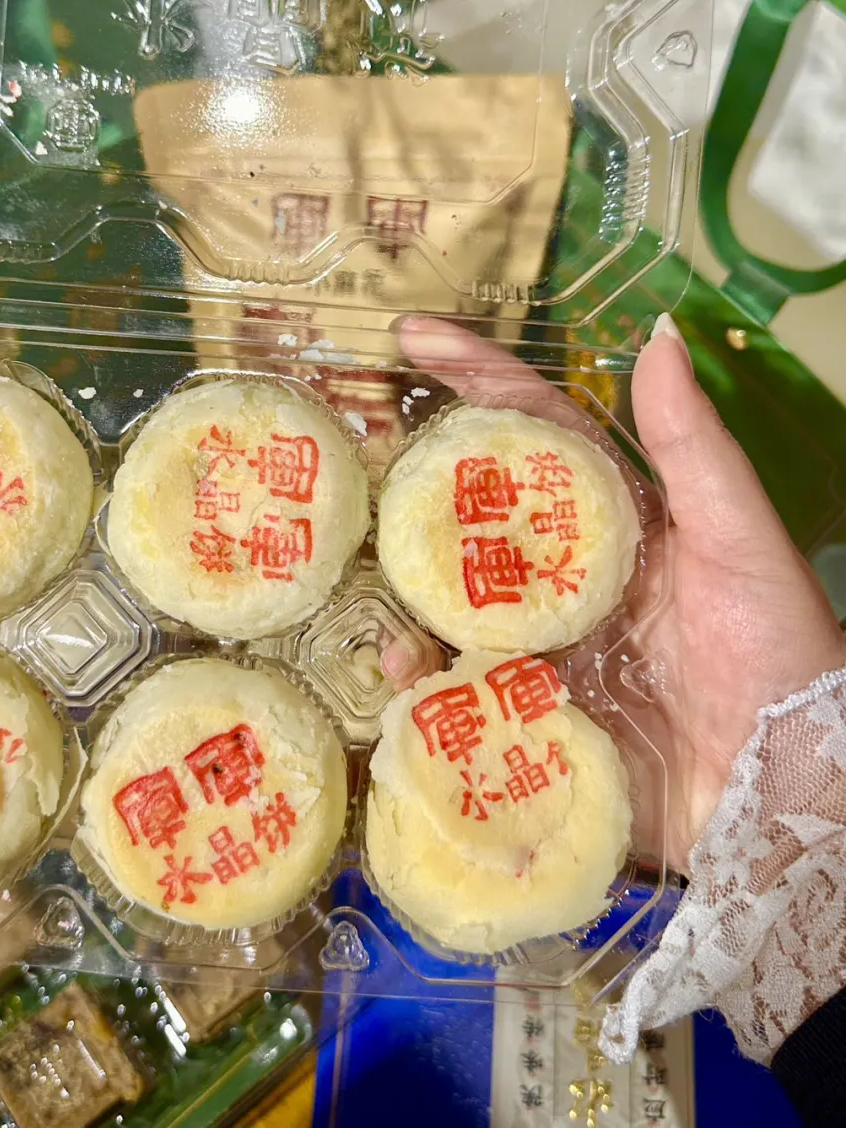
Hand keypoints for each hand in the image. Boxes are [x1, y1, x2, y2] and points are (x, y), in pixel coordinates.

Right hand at [382, 315, 843, 869]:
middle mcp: (564, 576)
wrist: (785, 791)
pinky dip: (421, 682)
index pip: (534, 432)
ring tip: (353, 567)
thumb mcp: (740, 539)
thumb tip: (659, 337)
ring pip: (449, 600)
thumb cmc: (776, 651)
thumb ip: (693, 447)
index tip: (413, 336)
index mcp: (612, 521)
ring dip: (401, 584)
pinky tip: (400, 672)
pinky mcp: (526, 715)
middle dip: (406, 481)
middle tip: (343, 452)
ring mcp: (539, 647)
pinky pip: (455, 691)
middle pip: (471, 514)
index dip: (477, 380)